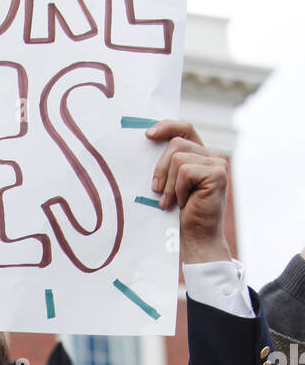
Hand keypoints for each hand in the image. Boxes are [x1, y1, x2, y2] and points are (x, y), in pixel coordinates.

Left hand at [147, 119, 230, 263]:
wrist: (197, 238)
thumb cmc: (181, 214)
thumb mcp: (170, 185)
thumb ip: (168, 165)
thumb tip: (147, 143)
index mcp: (201, 155)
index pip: (185, 129)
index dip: (167, 126)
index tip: (148, 135)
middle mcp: (212, 156)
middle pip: (176, 143)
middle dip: (161, 168)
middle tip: (156, 191)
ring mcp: (217, 164)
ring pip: (178, 158)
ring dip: (169, 183)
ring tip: (171, 202)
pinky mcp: (217, 173)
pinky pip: (185, 171)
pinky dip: (178, 189)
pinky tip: (184, 202)